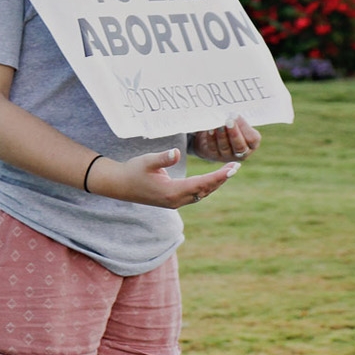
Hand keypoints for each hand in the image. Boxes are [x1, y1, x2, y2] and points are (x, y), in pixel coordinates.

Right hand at [84, 148, 240, 209]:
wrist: (118, 185)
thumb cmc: (132, 170)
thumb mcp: (146, 161)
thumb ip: (162, 158)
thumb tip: (176, 152)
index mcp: (172, 192)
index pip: (202, 183)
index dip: (218, 176)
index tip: (232, 168)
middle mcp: (176, 200)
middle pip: (205, 190)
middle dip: (221, 179)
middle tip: (236, 167)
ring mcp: (174, 202)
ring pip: (202, 194)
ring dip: (215, 183)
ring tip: (228, 172)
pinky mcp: (172, 200)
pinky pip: (195, 194)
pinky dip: (205, 186)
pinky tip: (211, 179)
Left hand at [190, 116, 260, 162]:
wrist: (213, 138)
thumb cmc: (230, 128)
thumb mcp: (239, 125)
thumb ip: (238, 121)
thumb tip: (233, 114)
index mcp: (252, 145)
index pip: (253, 139)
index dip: (244, 127)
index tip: (235, 115)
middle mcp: (241, 153)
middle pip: (240, 146)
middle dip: (234, 133)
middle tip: (229, 121)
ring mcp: (227, 156)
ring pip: (225, 147)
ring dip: (222, 135)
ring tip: (219, 125)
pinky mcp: (214, 155)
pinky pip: (213, 147)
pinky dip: (211, 138)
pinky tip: (210, 130)